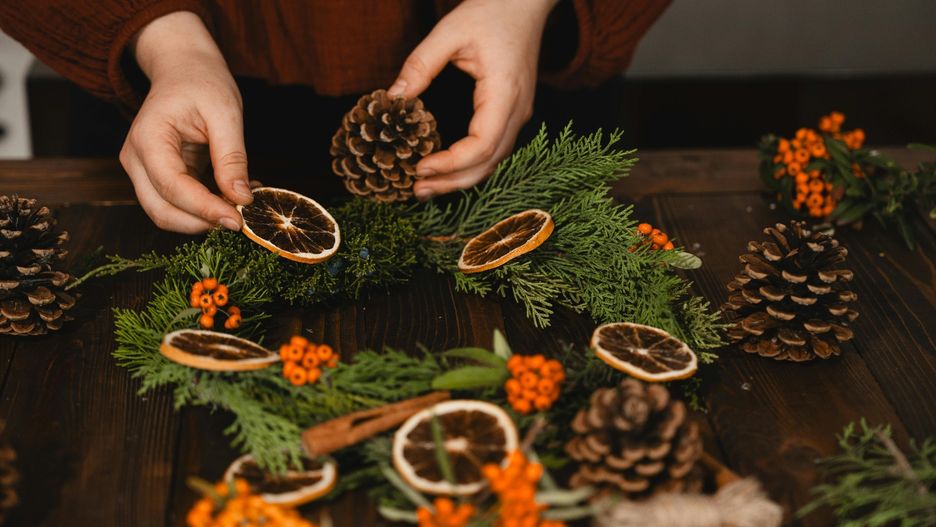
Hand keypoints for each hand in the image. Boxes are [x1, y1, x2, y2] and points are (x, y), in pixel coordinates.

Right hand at [122, 11, 251, 232]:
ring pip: (167, 214)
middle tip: (241, 218)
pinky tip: (233, 195)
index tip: (238, 220)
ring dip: (203, 219)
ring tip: (240, 202)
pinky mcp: (157, 177)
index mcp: (148, 138)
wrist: (184, 69)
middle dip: (201, 222)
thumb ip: (232, 158)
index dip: (205, 209)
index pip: (172, 187)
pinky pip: (178, 204)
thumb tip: (241, 199)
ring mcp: (143, 170)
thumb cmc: (202, 82)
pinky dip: (205, 209)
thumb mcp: (225, 113)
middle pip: (162, 211)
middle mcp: (136, 159)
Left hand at [388, 0, 557, 199]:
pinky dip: (470, 166)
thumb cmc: (492, 11)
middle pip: (490, 162)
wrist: (526, 3)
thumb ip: (420, 64)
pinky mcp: (512, 114)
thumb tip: (393, 98)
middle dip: (453, 182)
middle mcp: (518, 111)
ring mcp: (519, 115)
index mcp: (505, 92)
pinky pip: (494, 150)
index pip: (483, 143)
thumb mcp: (450, 31)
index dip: (452, 162)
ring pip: (494, 161)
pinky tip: (446, 170)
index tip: (420, 166)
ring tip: (426, 188)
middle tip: (416, 191)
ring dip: (461, 179)